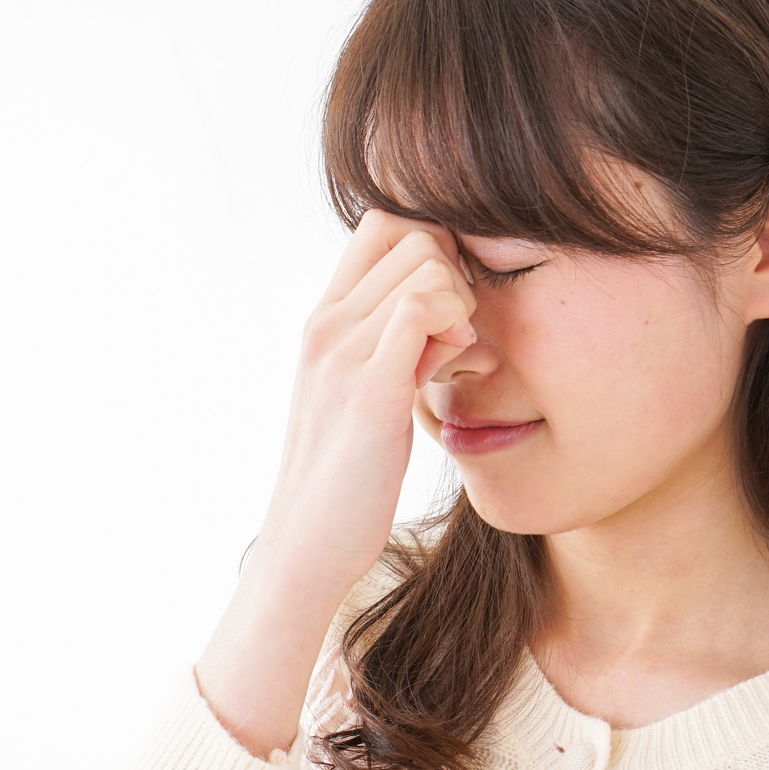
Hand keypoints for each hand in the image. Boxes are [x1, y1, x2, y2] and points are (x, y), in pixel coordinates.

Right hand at [195, 211, 477, 755]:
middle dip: (456, 271)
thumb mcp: (370, 397)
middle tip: (461, 334)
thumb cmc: (346, 478)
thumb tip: (452, 317)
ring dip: (461, 301)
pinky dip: (455, 327)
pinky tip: (458, 370)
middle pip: (413, 232)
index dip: (433, 245)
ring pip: (426, 263)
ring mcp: (343, 352)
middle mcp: (326, 324)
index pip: (384, 223)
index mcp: (323, 320)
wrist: (307, 546)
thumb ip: (402, 348)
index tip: (451, 305)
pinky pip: (422, 309)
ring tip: (459, 358)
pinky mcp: (369, 389)